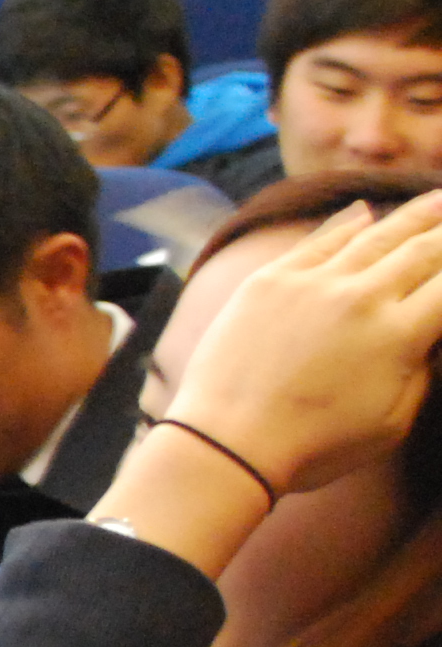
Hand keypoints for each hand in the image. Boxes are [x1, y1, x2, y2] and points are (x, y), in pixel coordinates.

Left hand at [162, 190, 441, 496]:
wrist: (226, 443)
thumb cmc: (314, 446)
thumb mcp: (391, 421)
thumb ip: (422, 370)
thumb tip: (430, 332)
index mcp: (398, 335)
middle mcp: (360, 298)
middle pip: (422, 250)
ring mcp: (311, 283)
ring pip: (374, 235)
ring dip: (412, 215)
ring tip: (437, 199)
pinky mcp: (269, 280)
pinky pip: (317, 241)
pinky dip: (346, 223)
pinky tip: (364, 212)